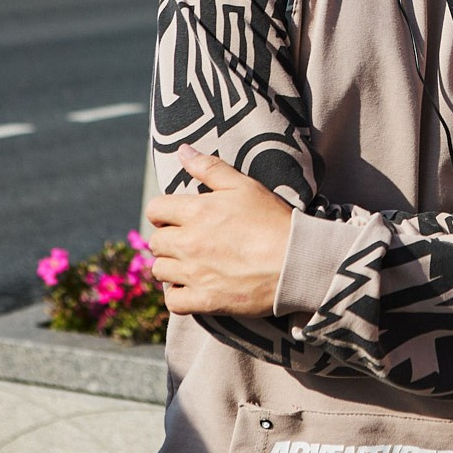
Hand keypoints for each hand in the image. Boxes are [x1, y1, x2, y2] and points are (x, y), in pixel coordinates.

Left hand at [145, 145, 294, 316]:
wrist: (297, 261)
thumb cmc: (273, 220)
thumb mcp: (245, 186)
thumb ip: (210, 168)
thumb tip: (182, 151)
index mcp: (196, 211)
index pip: (155, 209)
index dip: (165, 211)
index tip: (179, 217)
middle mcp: (189, 243)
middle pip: (155, 242)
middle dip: (169, 238)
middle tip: (191, 239)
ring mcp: (195, 274)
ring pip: (160, 271)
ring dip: (172, 266)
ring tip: (193, 263)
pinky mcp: (205, 300)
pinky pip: (173, 301)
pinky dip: (178, 295)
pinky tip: (192, 287)